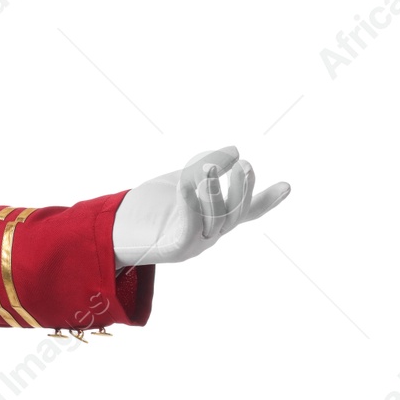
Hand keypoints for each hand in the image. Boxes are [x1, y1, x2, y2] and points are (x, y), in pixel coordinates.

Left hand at [112, 145, 289, 267]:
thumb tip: (235, 149)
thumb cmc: (146, 207)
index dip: (267, 200)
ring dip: (213, 192)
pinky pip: (187, 227)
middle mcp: (208, 235)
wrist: (111, 230)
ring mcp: (193, 244)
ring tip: (209, 167)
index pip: (246, 212)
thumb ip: (207, 166)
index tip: (288, 185)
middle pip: (233, 215)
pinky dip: (189, 205)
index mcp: (213, 221)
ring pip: (213, 220)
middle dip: (241, 190)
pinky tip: (185, 183)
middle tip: (245, 165)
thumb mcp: (180, 179)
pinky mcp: (174, 249)